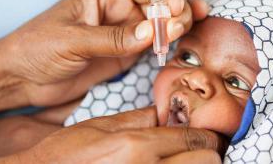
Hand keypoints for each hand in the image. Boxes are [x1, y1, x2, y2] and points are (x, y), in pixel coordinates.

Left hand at [0, 0, 208, 106]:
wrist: (25, 78)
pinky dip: (164, 43)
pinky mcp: (122, 55)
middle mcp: (114, 12)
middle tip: (183, 19)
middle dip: (173, 8)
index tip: (173, 6)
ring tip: (186, 27)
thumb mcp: (73, 39)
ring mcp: (120, 34)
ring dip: (174, 24)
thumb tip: (148, 33)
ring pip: (155, 24)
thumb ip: (112, 38)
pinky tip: (177, 39)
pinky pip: (148, 46)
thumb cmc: (38, 48)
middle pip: (153, 4)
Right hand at [14, 107, 224, 163]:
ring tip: (180, 157)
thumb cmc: (66, 153)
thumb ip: (136, 118)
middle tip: (195, 148)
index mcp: (136, 145)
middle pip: (206, 161)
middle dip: (206, 152)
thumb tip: (161, 113)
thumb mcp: (99, 126)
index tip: (207, 133)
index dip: (206, 135)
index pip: (191, 138)